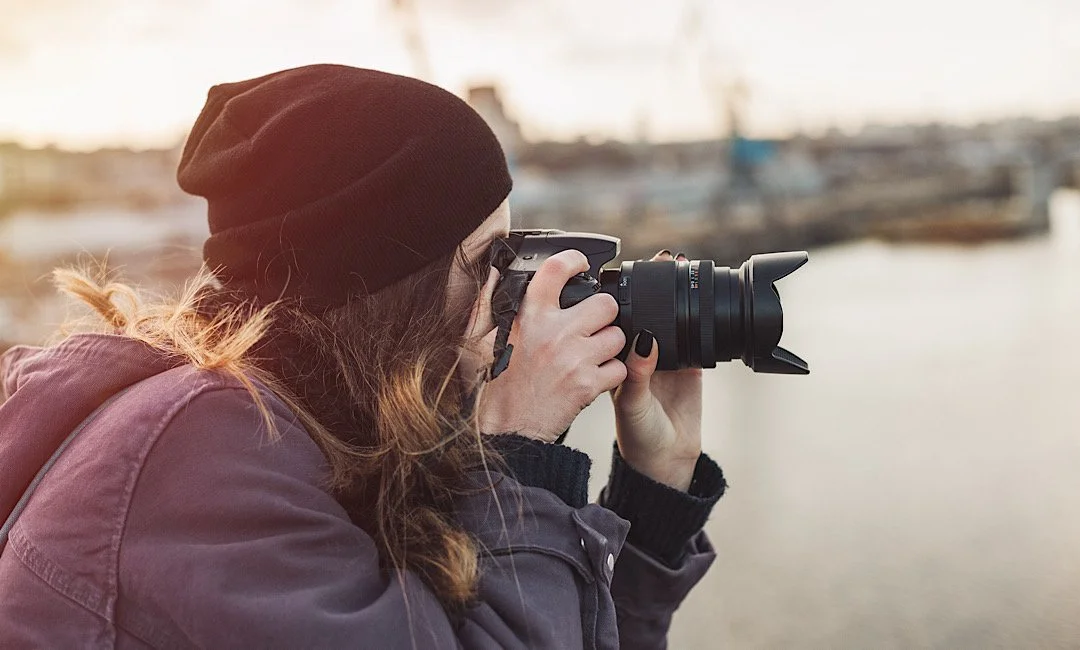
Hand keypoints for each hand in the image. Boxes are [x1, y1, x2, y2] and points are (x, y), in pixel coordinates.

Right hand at [470, 249, 627, 441]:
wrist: (507, 430)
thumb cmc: (495, 386)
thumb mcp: (482, 340)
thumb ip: (488, 304)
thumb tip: (497, 274)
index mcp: (529, 317)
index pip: (556, 270)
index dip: (574, 260)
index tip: (580, 264)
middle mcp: (554, 333)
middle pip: (604, 303)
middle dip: (603, 314)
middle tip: (591, 326)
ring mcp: (574, 359)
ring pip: (618, 336)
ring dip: (610, 345)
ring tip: (591, 355)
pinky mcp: (588, 385)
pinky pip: (620, 368)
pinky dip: (612, 374)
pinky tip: (593, 377)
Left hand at [610, 251, 702, 490]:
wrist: (665, 459)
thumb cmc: (636, 434)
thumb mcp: (630, 403)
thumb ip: (636, 374)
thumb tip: (643, 342)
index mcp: (616, 357)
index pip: (620, 317)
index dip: (625, 293)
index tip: (632, 270)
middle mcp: (639, 352)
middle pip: (648, 310)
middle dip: (655, 284)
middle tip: (665, 259)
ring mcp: (665, 355)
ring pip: (672, 317)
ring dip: (678, 295)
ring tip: (683, 269)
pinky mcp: (691, 363)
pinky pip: (697, 335)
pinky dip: (701, 319)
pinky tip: (705, 302)